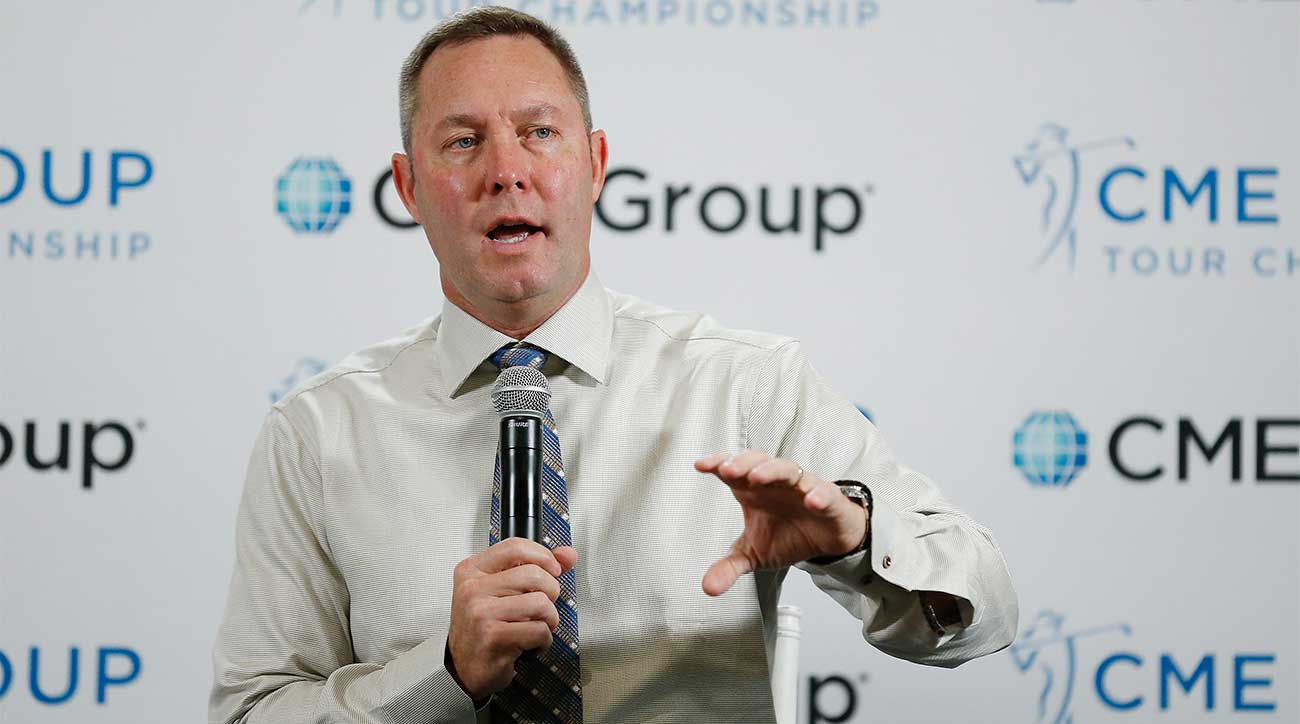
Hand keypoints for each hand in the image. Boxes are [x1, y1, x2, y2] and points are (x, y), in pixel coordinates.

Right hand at [446, 538, 577, 700]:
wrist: (463, 668)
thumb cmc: (484, 627)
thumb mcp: (502, 590)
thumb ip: (536, 567)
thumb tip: (567, 555)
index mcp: (472, 570)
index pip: (515, 546)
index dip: (543, 556)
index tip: (553, 569)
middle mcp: (473, 589)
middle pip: (534, 574)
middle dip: (550, 593)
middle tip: (541, 607)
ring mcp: (481, 612)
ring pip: (541, 603)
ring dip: (549, 620)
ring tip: (535, 627)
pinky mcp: (493, 637)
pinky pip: (539, 630)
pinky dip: (543, 641)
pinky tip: (529, 644)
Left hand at [695, 450, 866, 596]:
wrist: (826, 540)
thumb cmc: (788, 534)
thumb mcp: (753, 554)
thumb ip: (729, 566)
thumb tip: (708, 587)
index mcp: (753, 490)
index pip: (734, 470)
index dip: (718, 463)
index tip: (701, 466)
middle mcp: (776, 483)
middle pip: (758, 462)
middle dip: (743, 464)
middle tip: (727, 470)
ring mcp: (803, 488)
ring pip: (787, 470)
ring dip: (772, 471)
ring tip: (758, 477)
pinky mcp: (830, 500)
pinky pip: (825, 492)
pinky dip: (819, 495)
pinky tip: (811, 501)